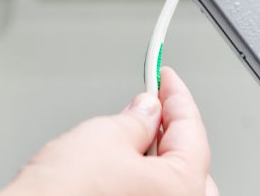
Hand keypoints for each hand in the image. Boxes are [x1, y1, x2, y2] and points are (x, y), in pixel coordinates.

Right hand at [0, 67, 217, 195]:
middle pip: (190, 160)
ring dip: (159, 156)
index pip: (192, 129)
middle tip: (151, 103)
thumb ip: (137, 118)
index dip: (176, 95)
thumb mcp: (107, 134)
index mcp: (184, 188)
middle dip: (172, 129)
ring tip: (133, 136)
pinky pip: (154, 194)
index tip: (166, 76)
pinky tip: (126, 165)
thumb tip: (148, 109)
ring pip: (173, 184)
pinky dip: (146, 178)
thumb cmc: (68, 189)